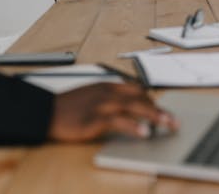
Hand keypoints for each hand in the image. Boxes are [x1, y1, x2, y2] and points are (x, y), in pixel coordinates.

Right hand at [48, 83, 178, 141]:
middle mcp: (106, 92)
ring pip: (133, 106)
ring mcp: (100, 104)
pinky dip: (132, 126)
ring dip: (153, 116)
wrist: (44, 112)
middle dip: (159, 109)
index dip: (152, 101)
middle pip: (139, 97)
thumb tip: (129, 110)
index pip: (136, 90)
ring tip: (168, 124)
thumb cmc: (67, 107)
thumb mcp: (91, 96)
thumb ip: (109, 99)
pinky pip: (117, 121)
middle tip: (174, 120)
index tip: (163, 111)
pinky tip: (143, 132)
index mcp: (106, 86)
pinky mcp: (93, 119)